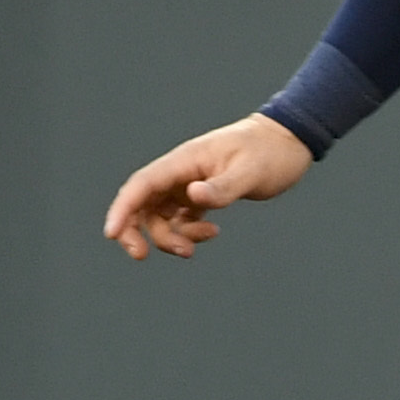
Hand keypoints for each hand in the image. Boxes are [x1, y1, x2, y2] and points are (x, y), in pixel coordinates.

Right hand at [104, 113, 313, 259]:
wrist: (287, 142)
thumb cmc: (270, 153)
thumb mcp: (249, 172)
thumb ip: (221, 187)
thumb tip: (193, 197)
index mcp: (184, 161)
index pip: (142, 185)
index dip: (122, 209)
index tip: (111, 234)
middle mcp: (180, 173)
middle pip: (141, 204)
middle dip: (136, 231)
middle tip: (141, 256)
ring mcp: (189, 184)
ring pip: (160, 216)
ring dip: (170, 238)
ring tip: (196, 246)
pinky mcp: (201, 195)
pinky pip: (180, 219)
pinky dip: (188, 233)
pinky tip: (212, 233)